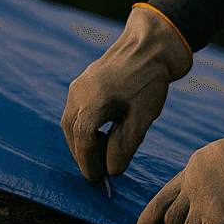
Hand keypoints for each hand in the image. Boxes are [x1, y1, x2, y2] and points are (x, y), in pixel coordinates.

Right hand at [61, 4, 191, 181]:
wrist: (152, 44)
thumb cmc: (150, 80)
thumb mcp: (142, 117)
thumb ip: (125, 145)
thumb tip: (112, 171)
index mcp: (92, 100)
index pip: (82, 140)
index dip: (89, 162)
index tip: (98, 179)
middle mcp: (79, 92)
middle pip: (72, 132)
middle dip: (83, 154)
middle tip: (97, 172)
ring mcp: (79, 85)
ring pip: (72, 121)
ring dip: (82, 141)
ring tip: (101, 155)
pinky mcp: (84, 82)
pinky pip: (77, 110)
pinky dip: (84, 126)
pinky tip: (101, 134)